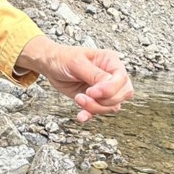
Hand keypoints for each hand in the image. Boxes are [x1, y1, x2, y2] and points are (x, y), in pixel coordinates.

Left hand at [15, 35, 133, 123]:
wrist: (51, 66)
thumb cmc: (64, 58)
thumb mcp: (77, 63)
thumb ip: (94, 74)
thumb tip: (108, 85)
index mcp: (110, 61)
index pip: (122, 79)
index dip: (109, 89)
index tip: (91, 91)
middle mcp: (111, 75)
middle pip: (122, 95)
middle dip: (103, 100)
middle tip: (85, 95)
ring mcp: (105, 89)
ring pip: (113, 106)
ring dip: (95, 107)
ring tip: (79, 99)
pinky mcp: (96, 99)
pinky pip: (100, 112)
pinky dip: (90, 115)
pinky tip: (80, 115)